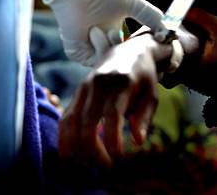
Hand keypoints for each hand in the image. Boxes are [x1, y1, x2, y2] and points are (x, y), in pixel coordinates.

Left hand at [41, 0, 165, 66]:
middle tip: (135, 44)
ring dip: (115, 50)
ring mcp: (90, 48)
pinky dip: (101, 52)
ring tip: (114, 31)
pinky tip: (100, 33)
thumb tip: (168, 33)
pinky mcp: (77, 52)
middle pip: (121, 59)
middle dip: (130, 55)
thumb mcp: (134, 4)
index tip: (152, 50)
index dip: (141, 51)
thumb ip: (151, 17)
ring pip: (109, 62)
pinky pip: (94, 62)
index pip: (130, 50)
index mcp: (115, 32)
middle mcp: (103, 42)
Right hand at [58, 29, 198, 166]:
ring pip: (72, 118)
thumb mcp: (152, 94)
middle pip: (89, 119)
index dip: (112, 135)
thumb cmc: (144, 77)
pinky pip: (67, 114)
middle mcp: (100, 83)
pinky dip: (64, 135)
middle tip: (106, 165)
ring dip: (75, 144)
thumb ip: (144, 117)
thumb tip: (137, 141)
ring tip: (84, 164)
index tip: (117, 155)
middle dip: (93, 147)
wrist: (130, 50)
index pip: (113, 112)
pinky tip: (68, 152)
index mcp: (122, 82)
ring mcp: (86, 86)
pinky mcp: (79, 90)